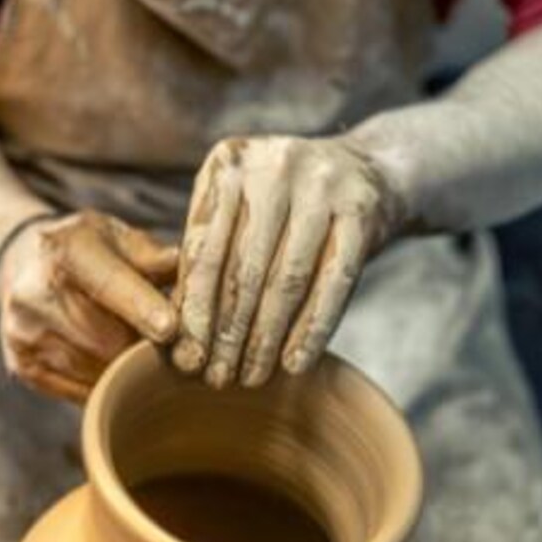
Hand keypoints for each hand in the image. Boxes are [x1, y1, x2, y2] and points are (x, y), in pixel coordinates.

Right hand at [0, 210, 178, 402]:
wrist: (26, 267)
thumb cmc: (89, 252)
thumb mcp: (120, 238)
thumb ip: (153, 256)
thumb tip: (184, 268)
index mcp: (64, 249)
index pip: (107, 284)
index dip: (141, 307)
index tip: (171, 329)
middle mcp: (34, 292)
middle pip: (107, 339)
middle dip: (144, 344)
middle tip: (168, 340)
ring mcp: (25, 333)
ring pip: (97, 371)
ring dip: (127, 367)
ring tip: (134, 344)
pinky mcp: (24, 366)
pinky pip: (82, 391)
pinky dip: (105, 382)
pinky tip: (109, 360)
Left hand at [171, 135, 399, 387]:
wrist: (366, 170)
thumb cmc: (284, 204)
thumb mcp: (239, 205)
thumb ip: (209, 251)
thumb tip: (175, 330)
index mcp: (230, 162)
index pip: (205, 250)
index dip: (194, 310)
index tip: (186, 357)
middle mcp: (275, 167)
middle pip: (244, 269)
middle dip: (228, 333)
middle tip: (217, 378)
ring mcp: (323, 185)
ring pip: (287, 280)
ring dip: (267, 339)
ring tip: (251, 377)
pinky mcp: (362, 211)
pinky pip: (334, 284)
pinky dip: (313, 330)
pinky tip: (295, 365)